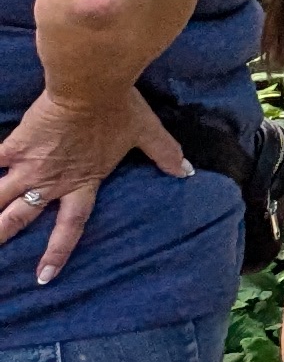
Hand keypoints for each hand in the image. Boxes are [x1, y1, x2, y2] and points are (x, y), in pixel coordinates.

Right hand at [0, 85, 184, 285]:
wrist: (91, 85)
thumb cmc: (120, 108)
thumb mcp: (146, 133)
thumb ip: (164, 154)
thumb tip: (187, 172)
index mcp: (83, 182)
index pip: (70, 226)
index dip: (57, 252)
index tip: (44, 277)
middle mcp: (52, 181)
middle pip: (22, 217)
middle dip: (3, 237)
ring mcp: (30, 166)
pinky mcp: (15, 146)